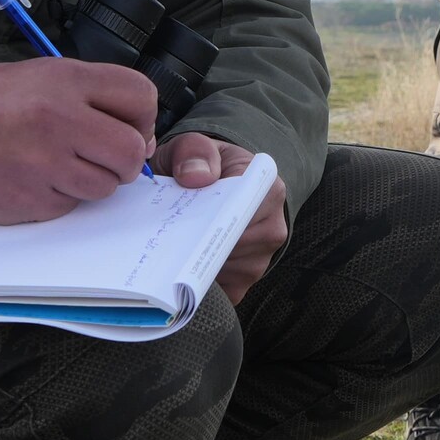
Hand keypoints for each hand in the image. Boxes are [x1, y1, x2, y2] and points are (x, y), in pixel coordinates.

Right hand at [0, 59, 157, 222]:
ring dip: (91, 181)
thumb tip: (140, 134)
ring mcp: (46, 163)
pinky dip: (60, 197)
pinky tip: (32, 179)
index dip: (143, 118)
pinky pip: (71, 205)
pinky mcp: (32, 200)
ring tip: (56, 165)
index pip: (141, 97)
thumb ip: (89, 96)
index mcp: (65, 80)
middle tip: (100, 157)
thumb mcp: (37, 77)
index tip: (130, 127)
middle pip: (133, 151)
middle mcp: (60, 118)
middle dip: (125, 160)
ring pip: (107, 185)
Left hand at [157, 132, 289, 299]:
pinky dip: (195, 285)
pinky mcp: (244, 283)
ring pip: (224, 274)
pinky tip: (177, 269)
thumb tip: (195, 177)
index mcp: (268, 190)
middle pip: (232, 250)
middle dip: (198, 247)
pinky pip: (219, 294)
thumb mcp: (192, 146)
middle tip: (166, 240)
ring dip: (195, 267)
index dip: (213, 223)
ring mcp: (260, 261)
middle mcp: (272, 229)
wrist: (207, 184)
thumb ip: (193, 151)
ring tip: (171, 250)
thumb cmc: (201, 166)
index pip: (245, 216)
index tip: (184, 224)